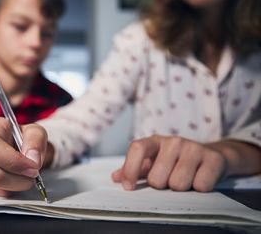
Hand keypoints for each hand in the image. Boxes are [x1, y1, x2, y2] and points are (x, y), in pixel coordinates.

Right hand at [0, 117, 47, 196]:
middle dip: (19, 178)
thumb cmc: (27, 141)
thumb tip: (32, 159)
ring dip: (17, 184)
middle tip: (33, 174)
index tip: (33, 167)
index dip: (12, 160)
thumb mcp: (37, 134)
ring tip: (25, 176)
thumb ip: (36, 141)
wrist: (24, 152)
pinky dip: (8, 190)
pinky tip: (13, 180)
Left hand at [111, 135, 227, 191]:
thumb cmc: (175, 161)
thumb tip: (116, 177)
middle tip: (170, 179)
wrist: (210, 156)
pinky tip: (200, 179)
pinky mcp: (213, 159)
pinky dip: (199, 188)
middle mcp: (173, 141)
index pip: (137, 149)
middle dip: (162, 185)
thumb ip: (133, 169)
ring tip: (185, 179)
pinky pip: (201, 185)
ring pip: (178, 184)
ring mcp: (194, 148)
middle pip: (157, 178)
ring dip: (181, 188)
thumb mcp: (153, 162)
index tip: (129, 187)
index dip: (130, 169)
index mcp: (155, 141)